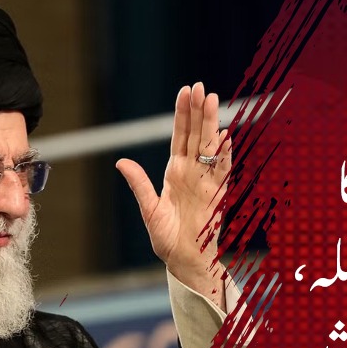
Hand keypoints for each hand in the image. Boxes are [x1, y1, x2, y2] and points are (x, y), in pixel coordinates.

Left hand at [115, 82, 230, 307]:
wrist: (184, 260)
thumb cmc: (167, 239)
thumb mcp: (149, 210)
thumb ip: (139, 184)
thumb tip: (121, 161)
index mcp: (175, 172)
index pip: (180, 136)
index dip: (183, 114)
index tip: (185, 91)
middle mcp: (193, 172)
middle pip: (197, 135)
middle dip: (198, 111)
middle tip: (200, 86)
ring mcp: (207, 181)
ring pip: (210, 147)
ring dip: (212, 125)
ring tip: (213, 100)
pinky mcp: (218, 195)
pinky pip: (223, 170)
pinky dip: (224, 154)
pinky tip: (225, 136)